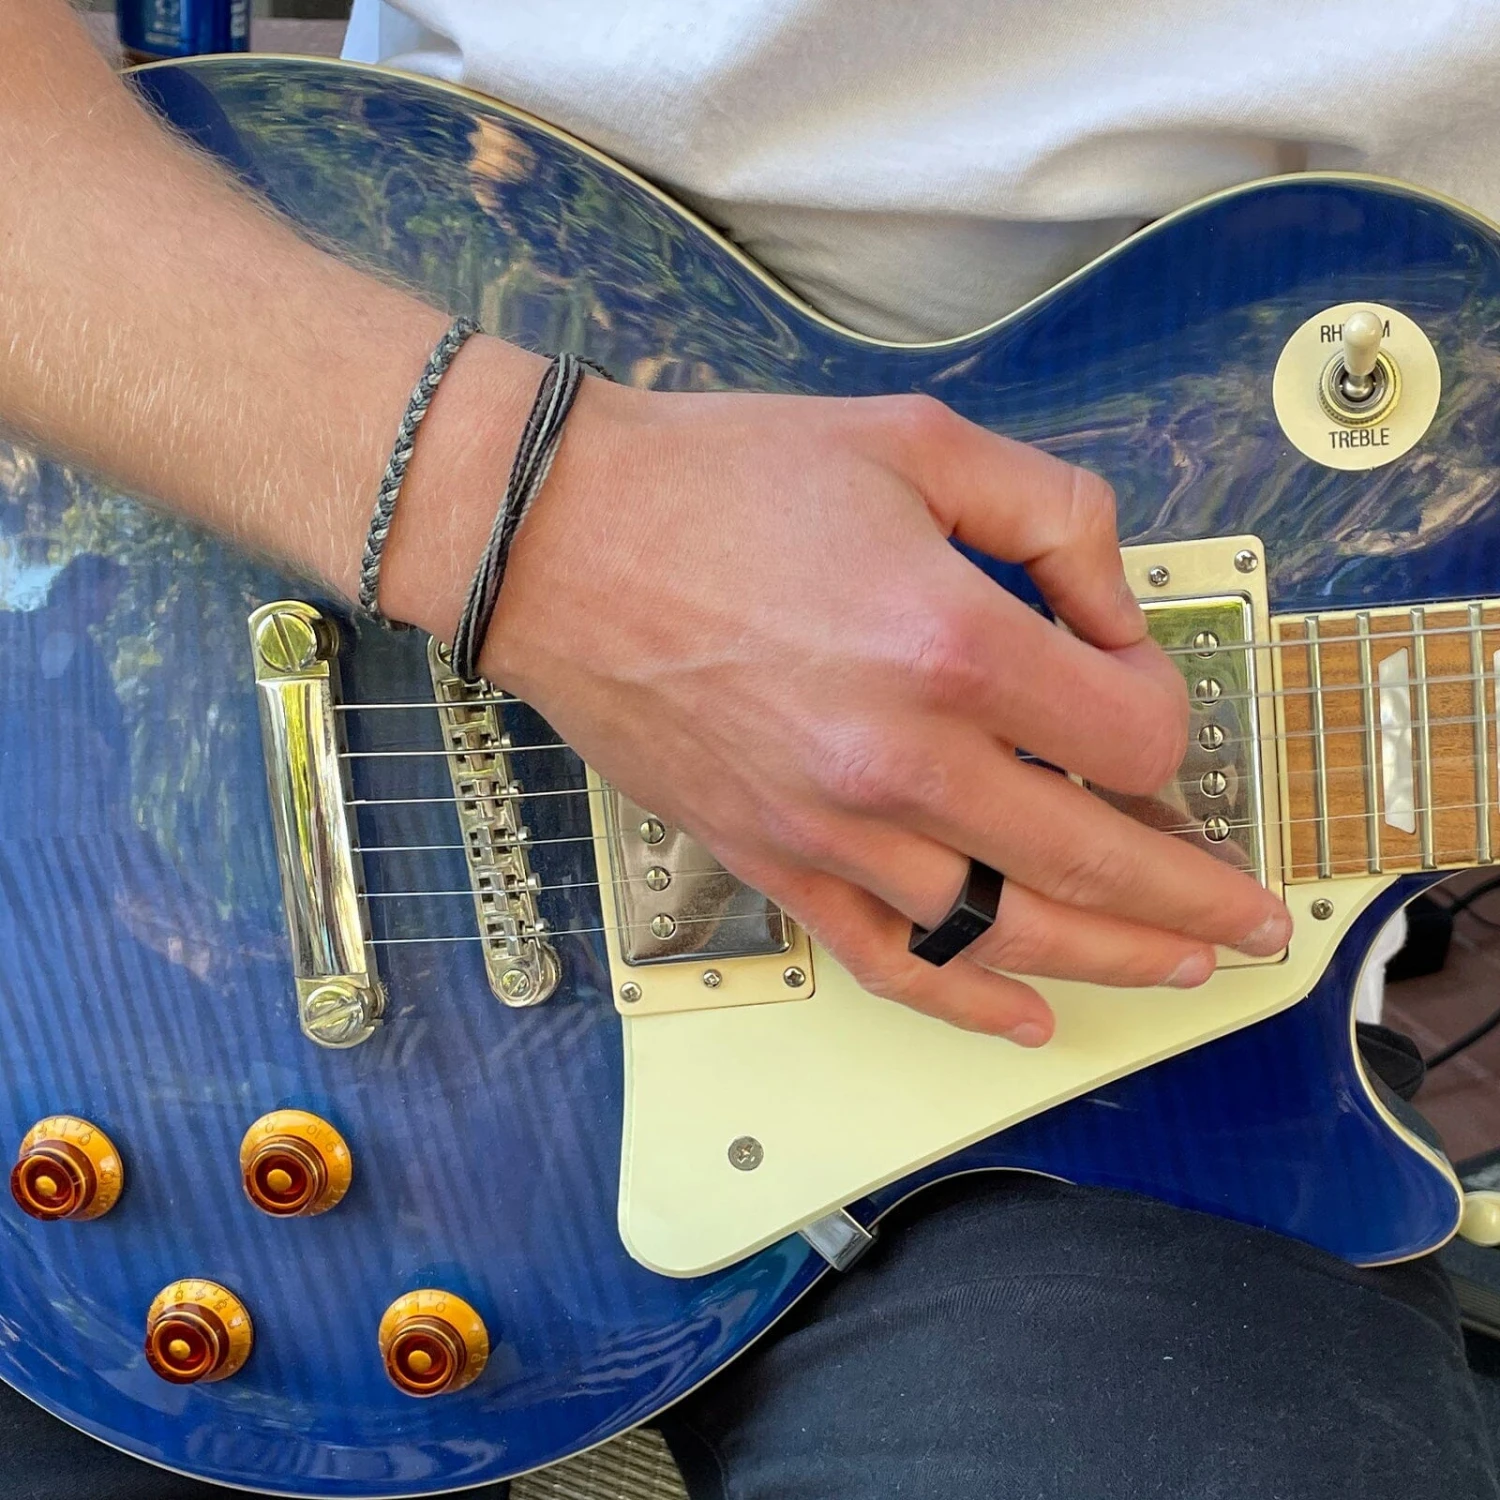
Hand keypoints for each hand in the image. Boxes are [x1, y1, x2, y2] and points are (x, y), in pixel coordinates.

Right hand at [416, 376, 1292, 1043]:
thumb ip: (1056, 516)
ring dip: (1112, 958)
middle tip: (1252, 916)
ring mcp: (833, 829)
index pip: (1131, 732)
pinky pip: (887, 959)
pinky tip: (1024, 1019)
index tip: (1129, 679)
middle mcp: (902, 760)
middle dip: (1195, 892)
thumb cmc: (722, 479)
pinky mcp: (772, 863)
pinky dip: (964, 1001)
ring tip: (1183, 967)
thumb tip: (1112, 612)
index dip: (1162, 707)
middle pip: (1096, 861)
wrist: (556, 540)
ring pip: (1006, 932)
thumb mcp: (918, 442)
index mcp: (951, 643)